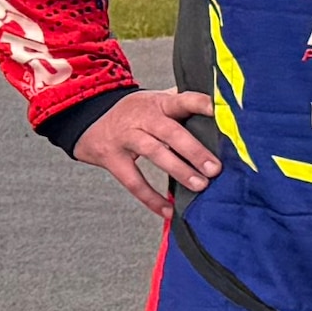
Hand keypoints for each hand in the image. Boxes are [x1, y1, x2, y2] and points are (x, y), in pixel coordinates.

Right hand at [70, 90, 218, 218]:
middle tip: (215, 168)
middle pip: (170, 132)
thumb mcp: (156, 102)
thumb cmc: (136, 113)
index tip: (218, 111)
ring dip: (179, 170)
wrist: (88, 118)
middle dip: (194, 150)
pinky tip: (170, 210)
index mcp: (159, 103)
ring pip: (154, 153)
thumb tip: (224, 113)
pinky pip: (133, 181)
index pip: (182, 100)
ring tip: (200, 185)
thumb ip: (184, 106)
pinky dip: (152, 199)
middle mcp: (142, 118)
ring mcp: (125, 137)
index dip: (200, 104)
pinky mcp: (112, 158)